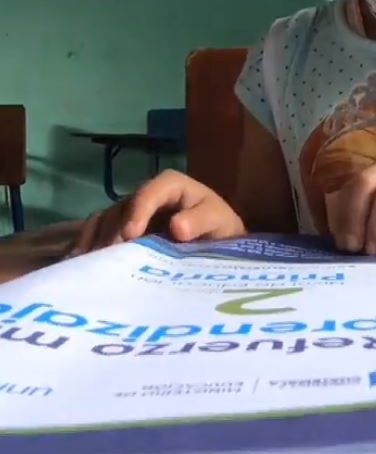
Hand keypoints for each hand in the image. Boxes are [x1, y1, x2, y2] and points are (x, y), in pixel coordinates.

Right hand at [70, 170, 245, 255]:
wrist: (215, 241)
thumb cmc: (218, 227)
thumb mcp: (218, 221)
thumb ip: (200, 221)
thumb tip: (176, 227)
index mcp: (171, 185)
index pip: (151, 191)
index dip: (139, 209)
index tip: (131, 233)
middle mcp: (145, 195)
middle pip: (122, 208)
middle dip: (113, 232)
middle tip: (107, 259)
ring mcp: (128, 211)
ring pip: (105, 221)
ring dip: (97, 242)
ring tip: (92, 267)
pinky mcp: (117, 228)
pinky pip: (96, 232)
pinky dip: (86, 246)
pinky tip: (78, 266)